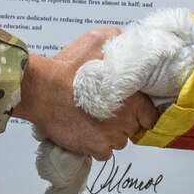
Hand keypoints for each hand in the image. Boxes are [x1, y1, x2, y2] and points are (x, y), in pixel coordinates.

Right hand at [35, 10, 193, 193]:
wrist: (43, 90)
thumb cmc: (69, 68)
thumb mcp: (97, 40)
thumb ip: (118, 41)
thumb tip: (125, 42)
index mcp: (134, 97)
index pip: (150, 115)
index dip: (140, 112)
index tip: (130, 109)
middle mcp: (125, 120)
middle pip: (132, 128)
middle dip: (122, 121)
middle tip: (106, 111)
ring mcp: (110, 137)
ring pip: (117, 142)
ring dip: (109, 134)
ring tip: (93, 121)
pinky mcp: (94, 149)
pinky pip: (102, 152)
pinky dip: (95, 146)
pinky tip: (85, 132)